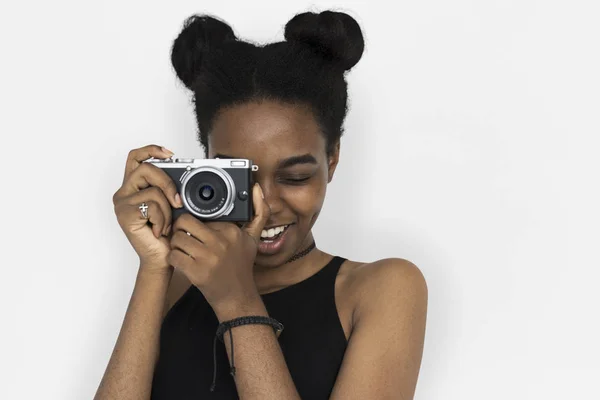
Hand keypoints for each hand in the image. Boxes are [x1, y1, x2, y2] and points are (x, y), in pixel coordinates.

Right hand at [112, 144, 183, 273]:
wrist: (162, 258)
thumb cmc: (167, 234)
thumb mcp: (171, 204)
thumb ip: (170, 187)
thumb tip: (183, 172)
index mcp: (133, 187)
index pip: (136, 158)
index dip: (151, 150)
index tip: (170, 154)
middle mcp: (124, 193)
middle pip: (146, 169)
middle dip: (168, 183)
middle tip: (177, 202)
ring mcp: (122, 203)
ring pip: (153, 190)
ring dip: (167, 209)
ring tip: (165, 224)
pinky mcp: (125, 214)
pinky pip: (152, 206)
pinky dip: (162, 219)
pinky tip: (159, 230)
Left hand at [167, 182, 269, 310]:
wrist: (238, 297)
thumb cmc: (241, 266)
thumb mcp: (253, 238)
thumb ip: (259, 213)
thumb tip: (256, 188)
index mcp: (231, 231)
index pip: (201, 215)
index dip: (196, 222)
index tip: (198, 230)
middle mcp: (220, 242)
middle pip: (184, 223)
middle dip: (180, 230)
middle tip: (185, 237)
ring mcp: (208, 257)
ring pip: (176, 239)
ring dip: (176, 245)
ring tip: (184, 250)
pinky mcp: (196, 271)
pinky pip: (173, 255)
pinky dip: (173, 258)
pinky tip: (182, 262)